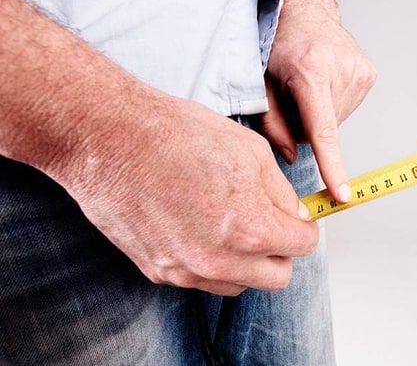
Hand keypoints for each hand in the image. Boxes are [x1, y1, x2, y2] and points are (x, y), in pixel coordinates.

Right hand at [62, 96, 317, 295]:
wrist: (109, 139)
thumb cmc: (176, 134)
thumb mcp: (250, 150)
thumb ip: (281, 192)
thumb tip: (296, 214)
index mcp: (251, 228)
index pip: (302, 246)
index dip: (304, 227)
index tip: (297, 219)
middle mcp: (220, 260)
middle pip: (276, 277)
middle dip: (281, 251)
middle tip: (270, 222)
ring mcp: (186, 270)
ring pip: (239, 284)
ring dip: (247, 261)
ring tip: (231, 223)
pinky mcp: (158, 271)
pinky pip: (202, 280)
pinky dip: (212, 262)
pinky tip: (200, 227)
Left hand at [263, 4, 375, 201]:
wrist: (305, 10)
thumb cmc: (279, 45)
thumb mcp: (262, 83)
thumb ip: (272, 124)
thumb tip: (292, 157)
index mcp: (310, 72)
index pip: (323, 131)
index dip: (332, 166)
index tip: (343, 194)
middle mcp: (341, 71)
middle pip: (325, 129)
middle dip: (307, 125)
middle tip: (294, 97)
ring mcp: (359, 72)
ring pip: (337, 121)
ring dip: (321, 114)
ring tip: (310, 85)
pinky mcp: (369, 73)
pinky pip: (348, 108)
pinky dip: (334, 104)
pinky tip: (325, 82)